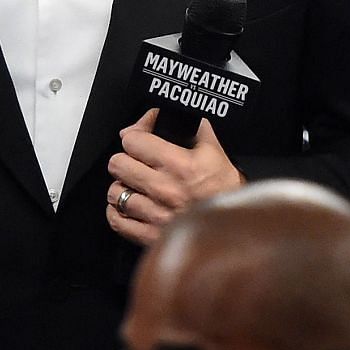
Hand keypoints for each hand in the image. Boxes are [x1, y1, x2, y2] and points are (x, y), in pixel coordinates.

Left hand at [105, 109, 245, 246]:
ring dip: (123, 186)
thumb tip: (179, 114)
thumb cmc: (226, 192)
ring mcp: (154, 214)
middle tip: (135, 161)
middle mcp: (162, 189)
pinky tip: (130, 206)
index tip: (140, 136)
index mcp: (177, 165)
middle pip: (117, 164)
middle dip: (126, 158)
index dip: (135, 134)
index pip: (132, 140)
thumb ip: (196, 128)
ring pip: (114, 192)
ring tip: (135, 185)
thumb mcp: (215, 152)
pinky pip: (117, 220)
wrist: (235, 227)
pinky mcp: (150, 236)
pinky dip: (119, 212)